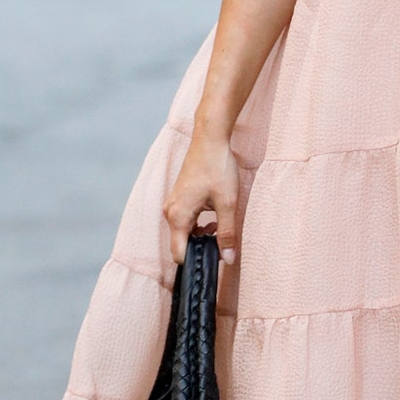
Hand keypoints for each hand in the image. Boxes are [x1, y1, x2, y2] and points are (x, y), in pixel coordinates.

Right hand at [163, 128, 239, 264]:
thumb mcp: (227, 204)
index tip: (215, 260)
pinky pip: (185, 220)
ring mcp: (173, 203)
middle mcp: (170, 212)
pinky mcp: (178, 198)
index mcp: (178, 216)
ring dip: (201, 235)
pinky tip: (214, 216)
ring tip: (220, 226)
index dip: (196, 261)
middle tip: (223, 241)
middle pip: (181, 244)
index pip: (179, 254)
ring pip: (184, 232)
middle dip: (201, 247)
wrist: (210, 139)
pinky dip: (198, 224)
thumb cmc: (218, 168)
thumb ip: (227, 233)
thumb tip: (229, 259)